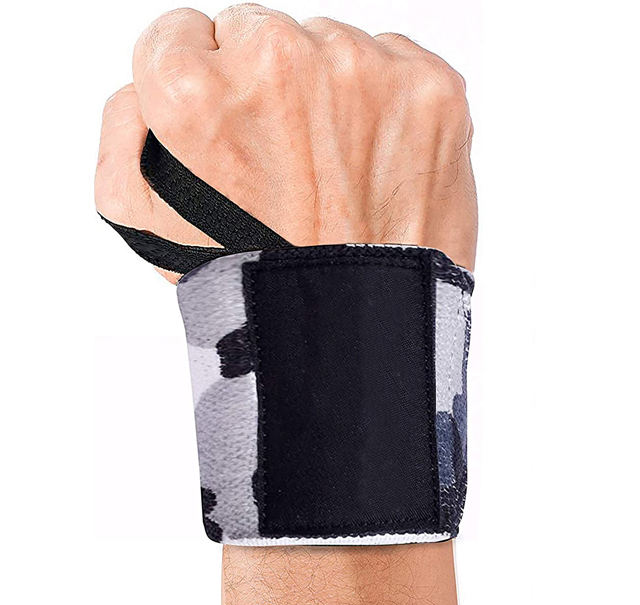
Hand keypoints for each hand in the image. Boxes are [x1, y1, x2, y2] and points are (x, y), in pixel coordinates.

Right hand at [95, 4, 476, 283]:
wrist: (356, 328)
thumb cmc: (258, 282)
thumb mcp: (146, 226)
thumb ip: (123, 133)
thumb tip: (145, 88)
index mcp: (198, 92)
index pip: (179, 35)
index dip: (200, 88)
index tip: (226, 130)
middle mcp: (280, 64)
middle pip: (256, 33)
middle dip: (262, 90)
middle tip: (283, 165)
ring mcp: (365, 71)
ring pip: (327, 46)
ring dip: (325, 97)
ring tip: (332, 175)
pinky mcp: (432, 90)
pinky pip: (394, 64)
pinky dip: (385, 106)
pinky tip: (373, 166)